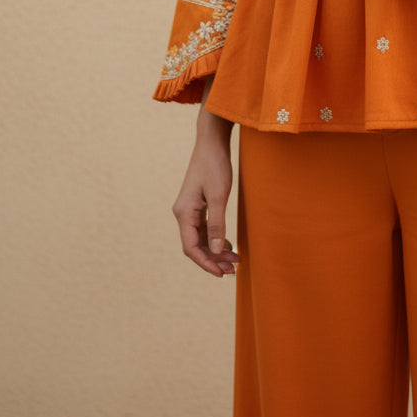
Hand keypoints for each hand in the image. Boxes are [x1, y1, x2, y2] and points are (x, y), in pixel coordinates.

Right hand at [172, 104, 238, 278]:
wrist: (212, 142)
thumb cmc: (215, 166)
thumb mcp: (219, 195)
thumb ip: (217, 223)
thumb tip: (216, 250)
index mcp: (184, 213)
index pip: (191, 248)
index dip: (206, 263)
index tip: (222, 273)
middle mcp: (183, 213)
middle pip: (195, 246)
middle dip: (213, 259)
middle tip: (233, 269)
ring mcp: (189, 209)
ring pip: (200, 238)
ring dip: (215, 250)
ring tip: (234, 260)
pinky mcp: (197, 204)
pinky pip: (203, 228)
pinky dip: (215, 238)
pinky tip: (227, 244)